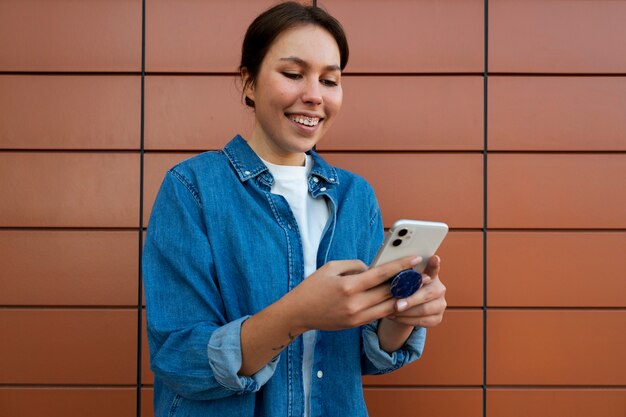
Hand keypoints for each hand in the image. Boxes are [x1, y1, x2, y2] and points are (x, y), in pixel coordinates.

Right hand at [286, 256, 421, 332]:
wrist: (298, 313)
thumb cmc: (313, 286)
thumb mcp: (331, 267)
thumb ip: (355, 265)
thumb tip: (373, 268)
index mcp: (348, 286)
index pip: (381, 274)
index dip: (400, 266)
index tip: (415, 260)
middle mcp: (355, 303)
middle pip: (389, 292)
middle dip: (408, 283)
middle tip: (423, 275)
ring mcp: (356, 317)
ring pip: (388, 307)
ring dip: (404, 298)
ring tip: (418, 288)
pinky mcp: (356, 324)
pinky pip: (379, 314)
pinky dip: (391, 306)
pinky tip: (400, 299)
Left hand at [387, 255, 446, 327]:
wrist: (404, 307)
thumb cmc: (399, 288)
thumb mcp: (397, 279)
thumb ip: (395, 272)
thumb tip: (373, 266)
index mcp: (430, 274)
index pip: (434, 267)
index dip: (434, 264)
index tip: (434, 258)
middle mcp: (439, 288)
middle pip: (427, 293)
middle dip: (410, 300)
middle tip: (397, 305)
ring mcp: (440, 304)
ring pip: (424, 310)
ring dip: (406, 312)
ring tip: (390, 311)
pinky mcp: (437, 318)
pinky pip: (422, 321)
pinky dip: (406, 320)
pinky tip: (394, 317)